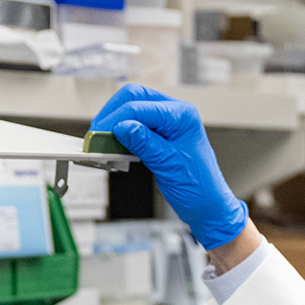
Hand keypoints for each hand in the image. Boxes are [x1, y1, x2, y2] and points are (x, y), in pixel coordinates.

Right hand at [92, 84, 248, 249]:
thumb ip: (145, 143)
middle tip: (97, 134)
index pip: (141, 106)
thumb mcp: (169, 165)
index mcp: (182, 116)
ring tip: (102, 140)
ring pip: (132, 109)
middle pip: (134, 98)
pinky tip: (114, 145)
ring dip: (115, 122)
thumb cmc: (199, 188)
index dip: (117, 119)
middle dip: (113, 114)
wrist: (208, 206)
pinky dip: (122, 134)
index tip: (99, 135)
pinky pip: (135, 126)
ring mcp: (167, 124)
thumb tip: (122, 126)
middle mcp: (175, 114)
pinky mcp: (159, 135)